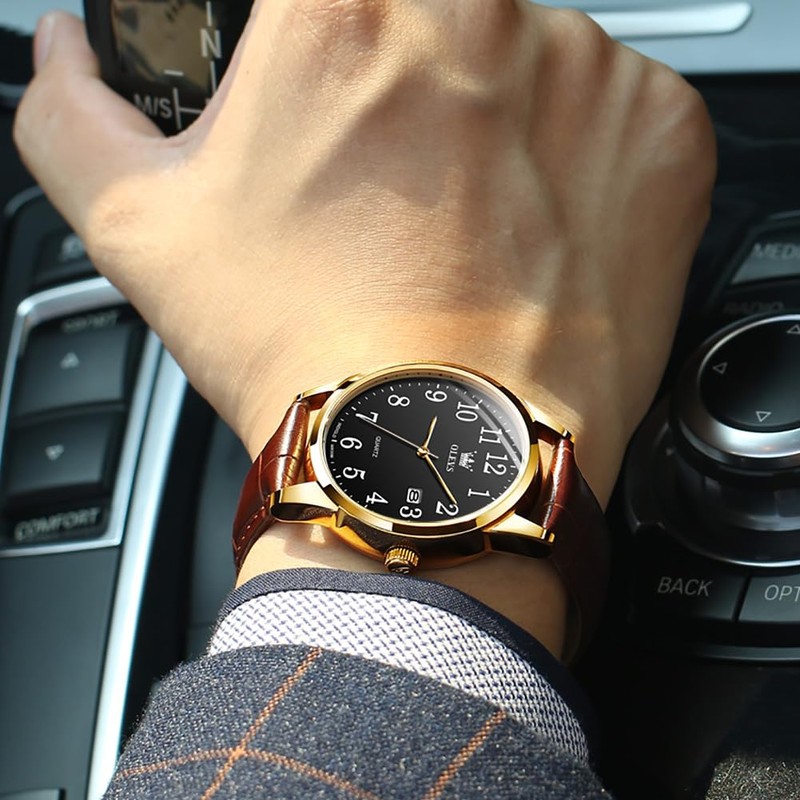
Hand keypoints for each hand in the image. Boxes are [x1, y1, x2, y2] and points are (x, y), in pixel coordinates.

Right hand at [14, 0, 714, 508]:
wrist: (439, 454)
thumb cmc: (307, 347)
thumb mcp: (143, 229)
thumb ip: (77, 116)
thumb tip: (67, 55)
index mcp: (343, 2)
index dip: (314, 54)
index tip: (323, 103)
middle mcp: (477, 9)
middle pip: (428, 20)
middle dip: (398, 92)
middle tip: (384, 189)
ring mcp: (586, 70)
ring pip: (523, 64)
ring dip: (487, 128)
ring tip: (455, 230)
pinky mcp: (660, 137)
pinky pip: (611, 116)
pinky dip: (573, 165)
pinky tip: (527, 237)